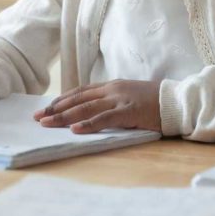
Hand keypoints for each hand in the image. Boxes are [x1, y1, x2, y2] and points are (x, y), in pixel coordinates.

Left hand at [33, 79, 161, 133]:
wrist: (176, 101)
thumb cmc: (153, 102)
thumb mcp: (128, 98)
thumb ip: (111, 102)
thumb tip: (92, 112)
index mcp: (111, 86)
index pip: (80, 92)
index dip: (61, 100)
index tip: (45, 108)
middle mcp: (112, 90)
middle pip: (78, 99)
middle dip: (55, 109)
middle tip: (37, 118)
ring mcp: (119, 99)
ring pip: (86, 108)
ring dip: (64, 116)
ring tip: (47, 123)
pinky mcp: (128, 111)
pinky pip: (104, 118)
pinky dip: (88, 124)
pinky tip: (75, 129)